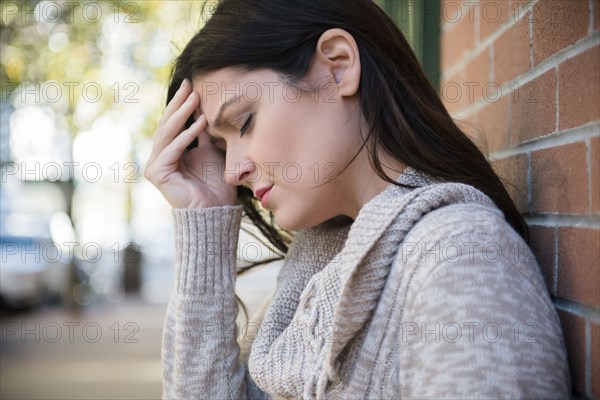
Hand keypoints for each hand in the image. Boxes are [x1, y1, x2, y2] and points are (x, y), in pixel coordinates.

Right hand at [144, 79, 236, 208]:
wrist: (216, 211)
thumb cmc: (216, 185)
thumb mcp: (211, 151)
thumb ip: (203, 133)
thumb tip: (203, 109)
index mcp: (169, 152)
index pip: (173, 123)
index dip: (181, 104)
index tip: (192, 84)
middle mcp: (159, 157)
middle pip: (168, 124)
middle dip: (179, 103)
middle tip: (189, 84)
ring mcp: (156, 165)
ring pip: (169, 133)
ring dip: (183, 114)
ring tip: (195, 97)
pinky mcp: (157, 173)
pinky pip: (174, 149)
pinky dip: (187, 135)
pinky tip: (201, 123)